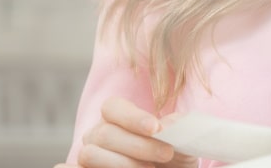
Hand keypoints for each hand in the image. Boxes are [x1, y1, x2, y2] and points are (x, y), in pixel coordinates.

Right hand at [56, 97, 196, 167]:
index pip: (113, 107)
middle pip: (105, 133)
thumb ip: (176, 129)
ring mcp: (89, 154)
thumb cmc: (172, 157)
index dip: (133, 117)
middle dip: (138, 145)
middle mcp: (97, 134)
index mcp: (117, 117)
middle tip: (166, 154)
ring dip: (121, 163)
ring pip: (90, 154)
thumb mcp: (181, 141)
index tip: (157, 128)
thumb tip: (169, 126)